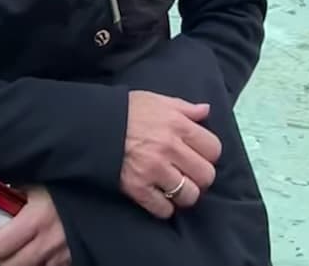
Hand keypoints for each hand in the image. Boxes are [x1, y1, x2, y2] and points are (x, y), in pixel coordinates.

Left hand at [0, 186, 69, 265]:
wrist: (106, 186)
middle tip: (6, 242)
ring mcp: (61, 255)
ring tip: (26, 245)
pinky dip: (44, 263)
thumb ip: (18, 191)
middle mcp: (47, 241)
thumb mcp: (42, 179)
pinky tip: (44, 249)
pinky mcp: (73, 259)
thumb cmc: (73, 179)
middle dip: (5, 256)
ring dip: (24, 261)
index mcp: (36, 217)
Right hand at [120, 90, 220, 219]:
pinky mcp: (138, 189)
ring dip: (184, 194)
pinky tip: (160, 198)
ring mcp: (155, 170)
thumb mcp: (158, 100)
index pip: (213, 149)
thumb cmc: (128, 110)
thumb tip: (206, 111)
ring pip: (188, 195)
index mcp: (178, 125)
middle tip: (190, 175)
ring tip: (176, 188)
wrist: (95, 126)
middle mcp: (170, 148)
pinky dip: (164, 208)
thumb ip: (185, 107)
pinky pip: (164, 209)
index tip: (200, 156)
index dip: (209, 154)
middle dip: (200, 177)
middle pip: (205, 175)